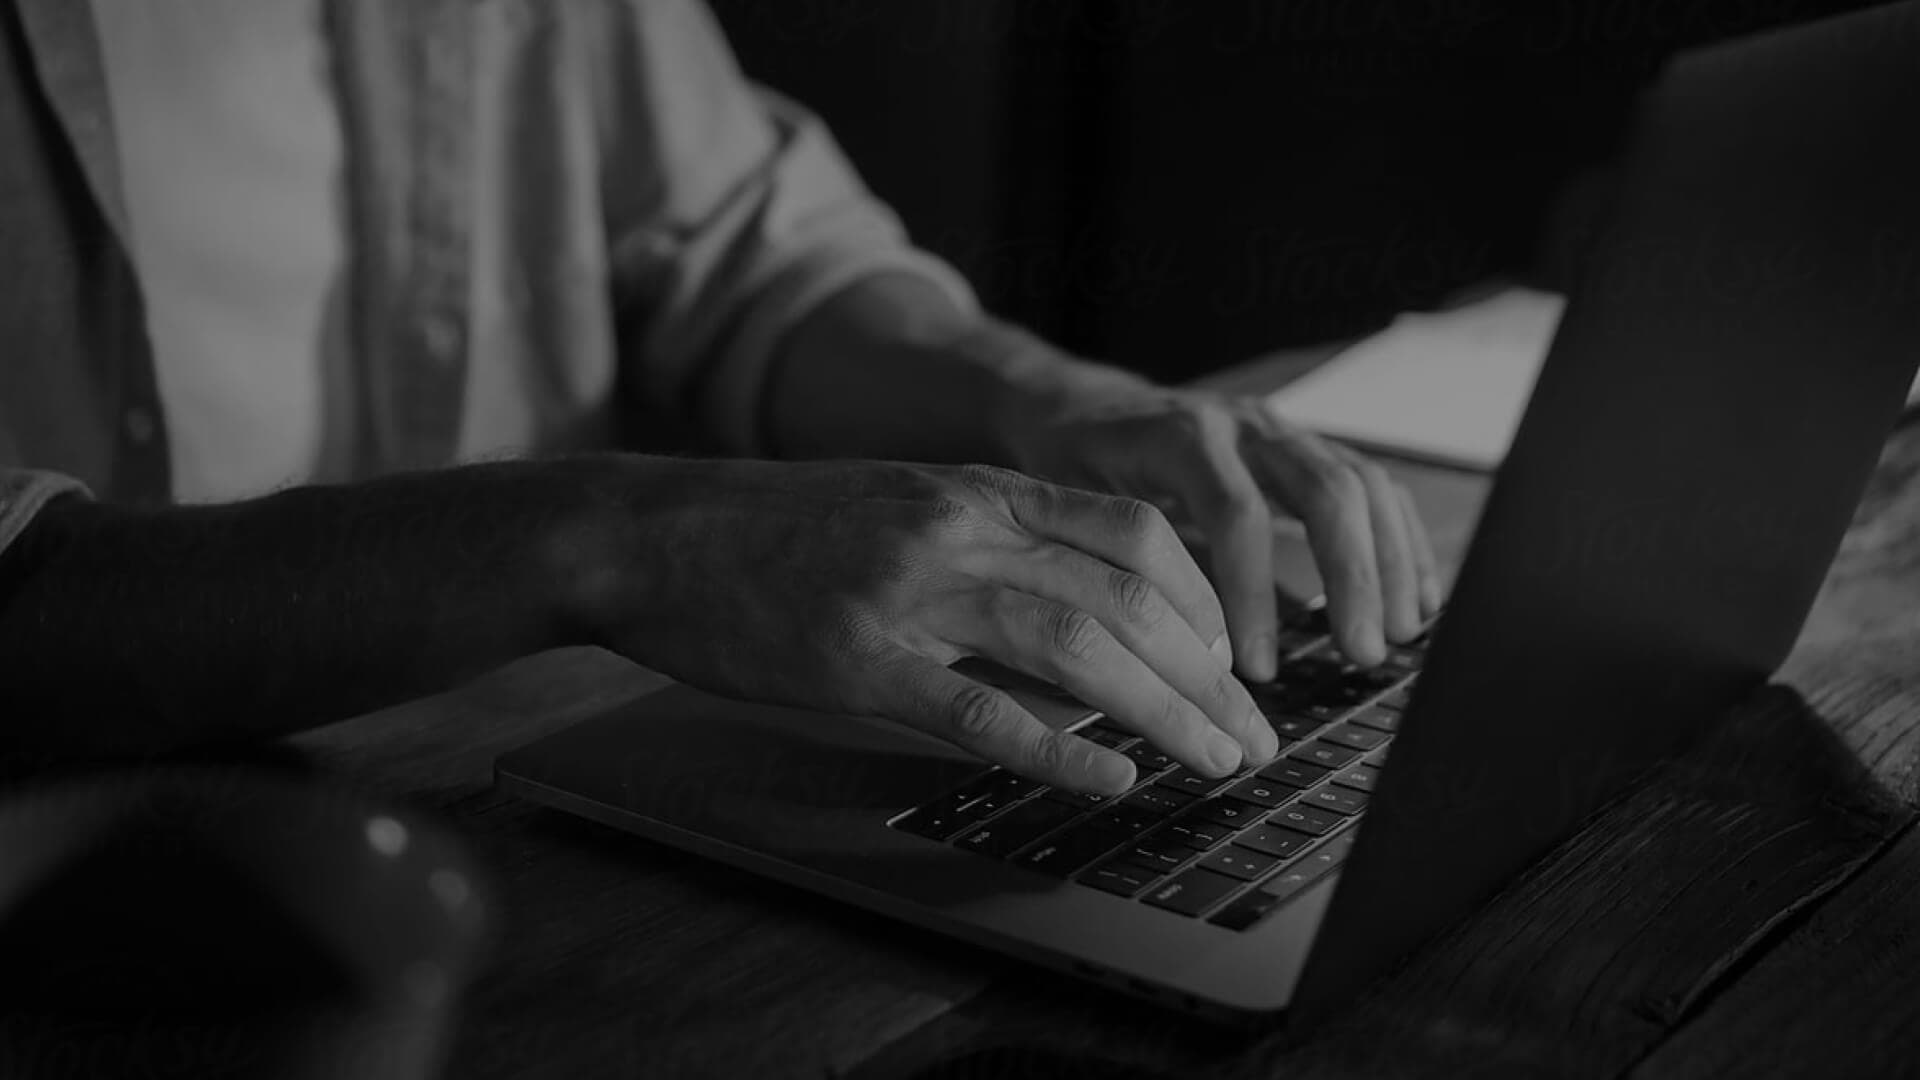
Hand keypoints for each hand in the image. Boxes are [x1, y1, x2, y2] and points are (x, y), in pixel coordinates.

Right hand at [573, 457, 1280, 792]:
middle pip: (1127, 596)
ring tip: (1214, 763)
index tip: (1233, 659)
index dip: (1206, 598)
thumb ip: (992, 544)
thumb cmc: (775, 528)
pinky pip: (978, 707)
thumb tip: (1079, 614)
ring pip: (1075, 647)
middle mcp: (959, 527)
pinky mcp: (856, 659)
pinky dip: (1055, 750)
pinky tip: (1108, 781)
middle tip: (1251, 737)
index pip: (1134, 531)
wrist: (651, 531)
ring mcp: (909, 591)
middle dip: (1210, 675)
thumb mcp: (901, 504)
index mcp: (977, 489)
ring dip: (1163, 712)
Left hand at [997, 371, 1442, 677]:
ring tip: (1397, 637)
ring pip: (1362, 484)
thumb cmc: (1070, 469)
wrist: (1078, 407)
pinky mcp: (1307, 446)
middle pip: (1325, 490)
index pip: (1238, 512)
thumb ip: (1117, 562)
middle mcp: (1244, 423)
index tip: (1255, 669)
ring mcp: (1284, 431)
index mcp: (1182, 436)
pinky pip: (1374, 486)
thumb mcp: (1075, 508)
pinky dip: (1402, 542)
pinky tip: (1417, 600)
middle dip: (1353, 577)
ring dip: (1388, 564)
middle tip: (1361, 655)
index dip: (1253, 595)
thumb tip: (1159, 654)